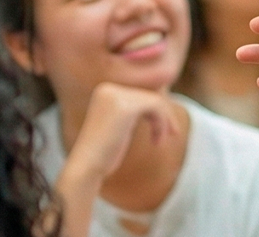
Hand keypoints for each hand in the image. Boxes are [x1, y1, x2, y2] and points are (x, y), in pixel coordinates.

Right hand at [64, 82, 181, 185]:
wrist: (86, 168)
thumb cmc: (102, 155)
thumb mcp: (117, 128)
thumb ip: (130, 113)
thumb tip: (159, 102)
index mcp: (104, 91)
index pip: (139, 95)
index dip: (155, 112)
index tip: (163, 132)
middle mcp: (108, 89)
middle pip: (148, 96)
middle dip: (163, 116)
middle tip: (172, 135)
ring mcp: (115, 97)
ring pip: (154, 101)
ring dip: (164, 121)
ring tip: (160, 141)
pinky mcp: (125, 108)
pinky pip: (155, 106)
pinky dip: (162, 123)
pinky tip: (158, 141)